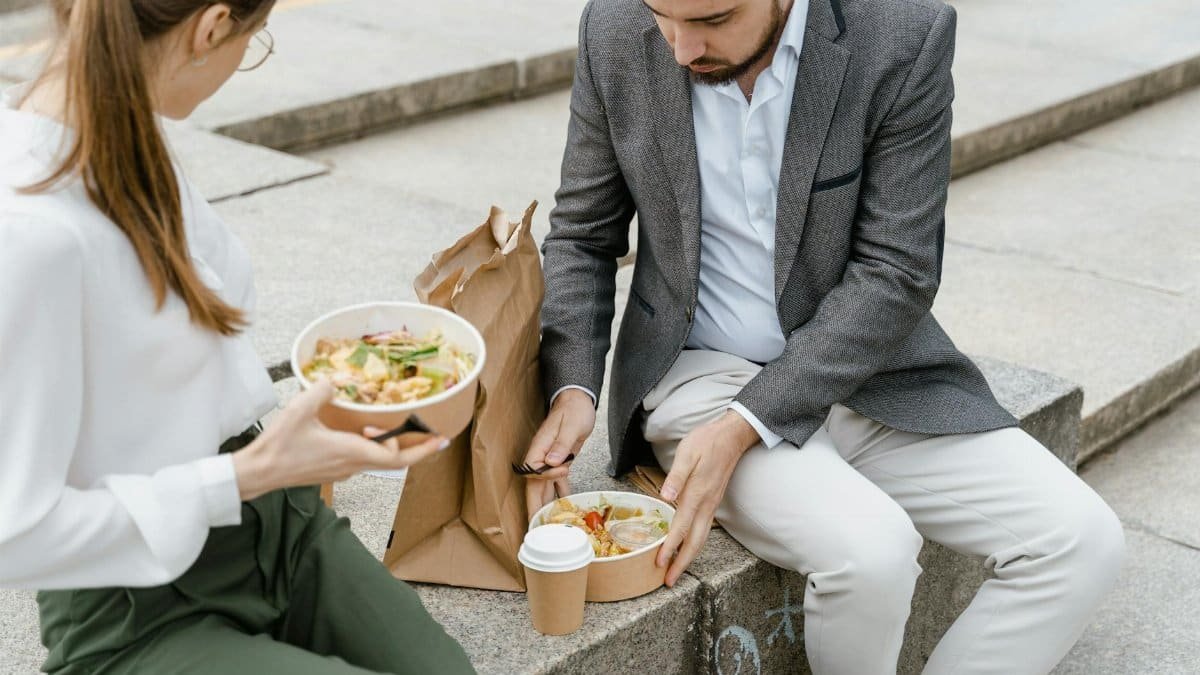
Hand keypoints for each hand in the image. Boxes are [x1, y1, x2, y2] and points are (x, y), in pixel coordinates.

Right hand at [232, 379, 448, 500]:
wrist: (258, 473)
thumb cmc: (279, 446)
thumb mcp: (300, 409)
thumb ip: (323, 390)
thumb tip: (336, 380)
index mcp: (352, 453)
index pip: (397, 458)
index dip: (419, 449)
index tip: (433, 439)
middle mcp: (352, 466)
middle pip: (393, 462)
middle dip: (415, 448)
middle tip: (431, 435)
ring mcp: (342, 471)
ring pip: (376, 461)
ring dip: (388, 445)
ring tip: (388, 427)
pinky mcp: (332, 471)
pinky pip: (361, 460)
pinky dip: (371, 447)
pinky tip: (360, 432)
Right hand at [523, 388, 595, 518]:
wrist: (578, 400)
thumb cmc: (574, 409)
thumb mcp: (571, 424)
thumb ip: (561, 443)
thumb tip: (551, 461)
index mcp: (540, 447)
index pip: (534, 470)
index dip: (546, 476)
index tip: (563, 470)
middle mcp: (541, 456)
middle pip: (533, 486)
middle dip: (534, 507)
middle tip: (535, 528)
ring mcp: (550, 460)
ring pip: (544, 487)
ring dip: (546, 505)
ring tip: (548, 525)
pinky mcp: (560, 462)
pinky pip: (557, 483)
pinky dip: (560, 495)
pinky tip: (565, 508)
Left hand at [656, 411, 759, 585]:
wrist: (732, 436)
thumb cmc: (706, 441)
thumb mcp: (687, 453)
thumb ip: (676, 476)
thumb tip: (665, 496)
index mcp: (697, 493)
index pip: (681, 527)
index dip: (670, 548)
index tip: (659, 564)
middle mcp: (706, 504)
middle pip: (695, 542)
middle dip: (681, 564)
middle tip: (668, 581)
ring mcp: (712, 504)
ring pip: (701, 538)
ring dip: (688, 557)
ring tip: (675, 570)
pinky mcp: (713, 501)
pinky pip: (704, 529)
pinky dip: (694, 543)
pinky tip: (685, 547)